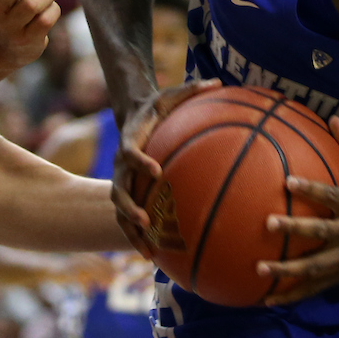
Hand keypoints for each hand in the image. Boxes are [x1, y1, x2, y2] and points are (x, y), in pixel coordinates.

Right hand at [111, 79, 221, 256]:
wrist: (134, 113)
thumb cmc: (158, 106)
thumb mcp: (173, 94)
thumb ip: (193, 89)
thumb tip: (219, 81)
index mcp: (131, 138)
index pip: (129, 151)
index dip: (140, 161)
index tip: (156, 171)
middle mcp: (121, 162)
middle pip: (119, 188)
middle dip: (130, 207)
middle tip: (146, 221)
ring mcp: (122, 179)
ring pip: (119, 209)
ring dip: (130, 230)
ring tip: (147, 250)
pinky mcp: (128, 191)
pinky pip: (127, 217)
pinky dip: (137, 237)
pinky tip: (154, 256)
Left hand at [256, 117, 338, 304]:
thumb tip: (333, 117)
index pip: (333, 196)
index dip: (313, 189)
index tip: (288, 181)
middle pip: (322, 232)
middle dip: (296, 228)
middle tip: (268, 222)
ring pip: (316, 267)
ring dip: (287, 270)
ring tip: (259, 269)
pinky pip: (314, 288)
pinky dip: (291, 296)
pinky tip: (266, 300)